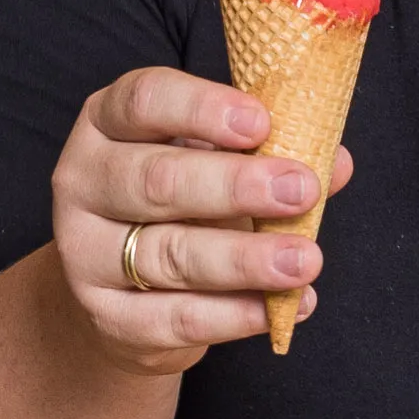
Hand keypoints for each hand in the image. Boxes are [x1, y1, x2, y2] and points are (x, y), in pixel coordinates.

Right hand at [49, 68, 358, 368]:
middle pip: (156, 180)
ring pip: (169, 255)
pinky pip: (175, 318)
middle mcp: (83, 182)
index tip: (261, 123)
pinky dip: (234, 315)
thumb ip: (272, 154)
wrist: (125, 294)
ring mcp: (86, 253)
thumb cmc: (182, 207)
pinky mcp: (108, 318)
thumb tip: (335, 161)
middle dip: (235, 186)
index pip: (143, 101)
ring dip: (245, 258)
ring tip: (304, 260)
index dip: (201, 109)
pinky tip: (280, 307)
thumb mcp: (218, 164)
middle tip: (301, 190)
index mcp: (108, 124)